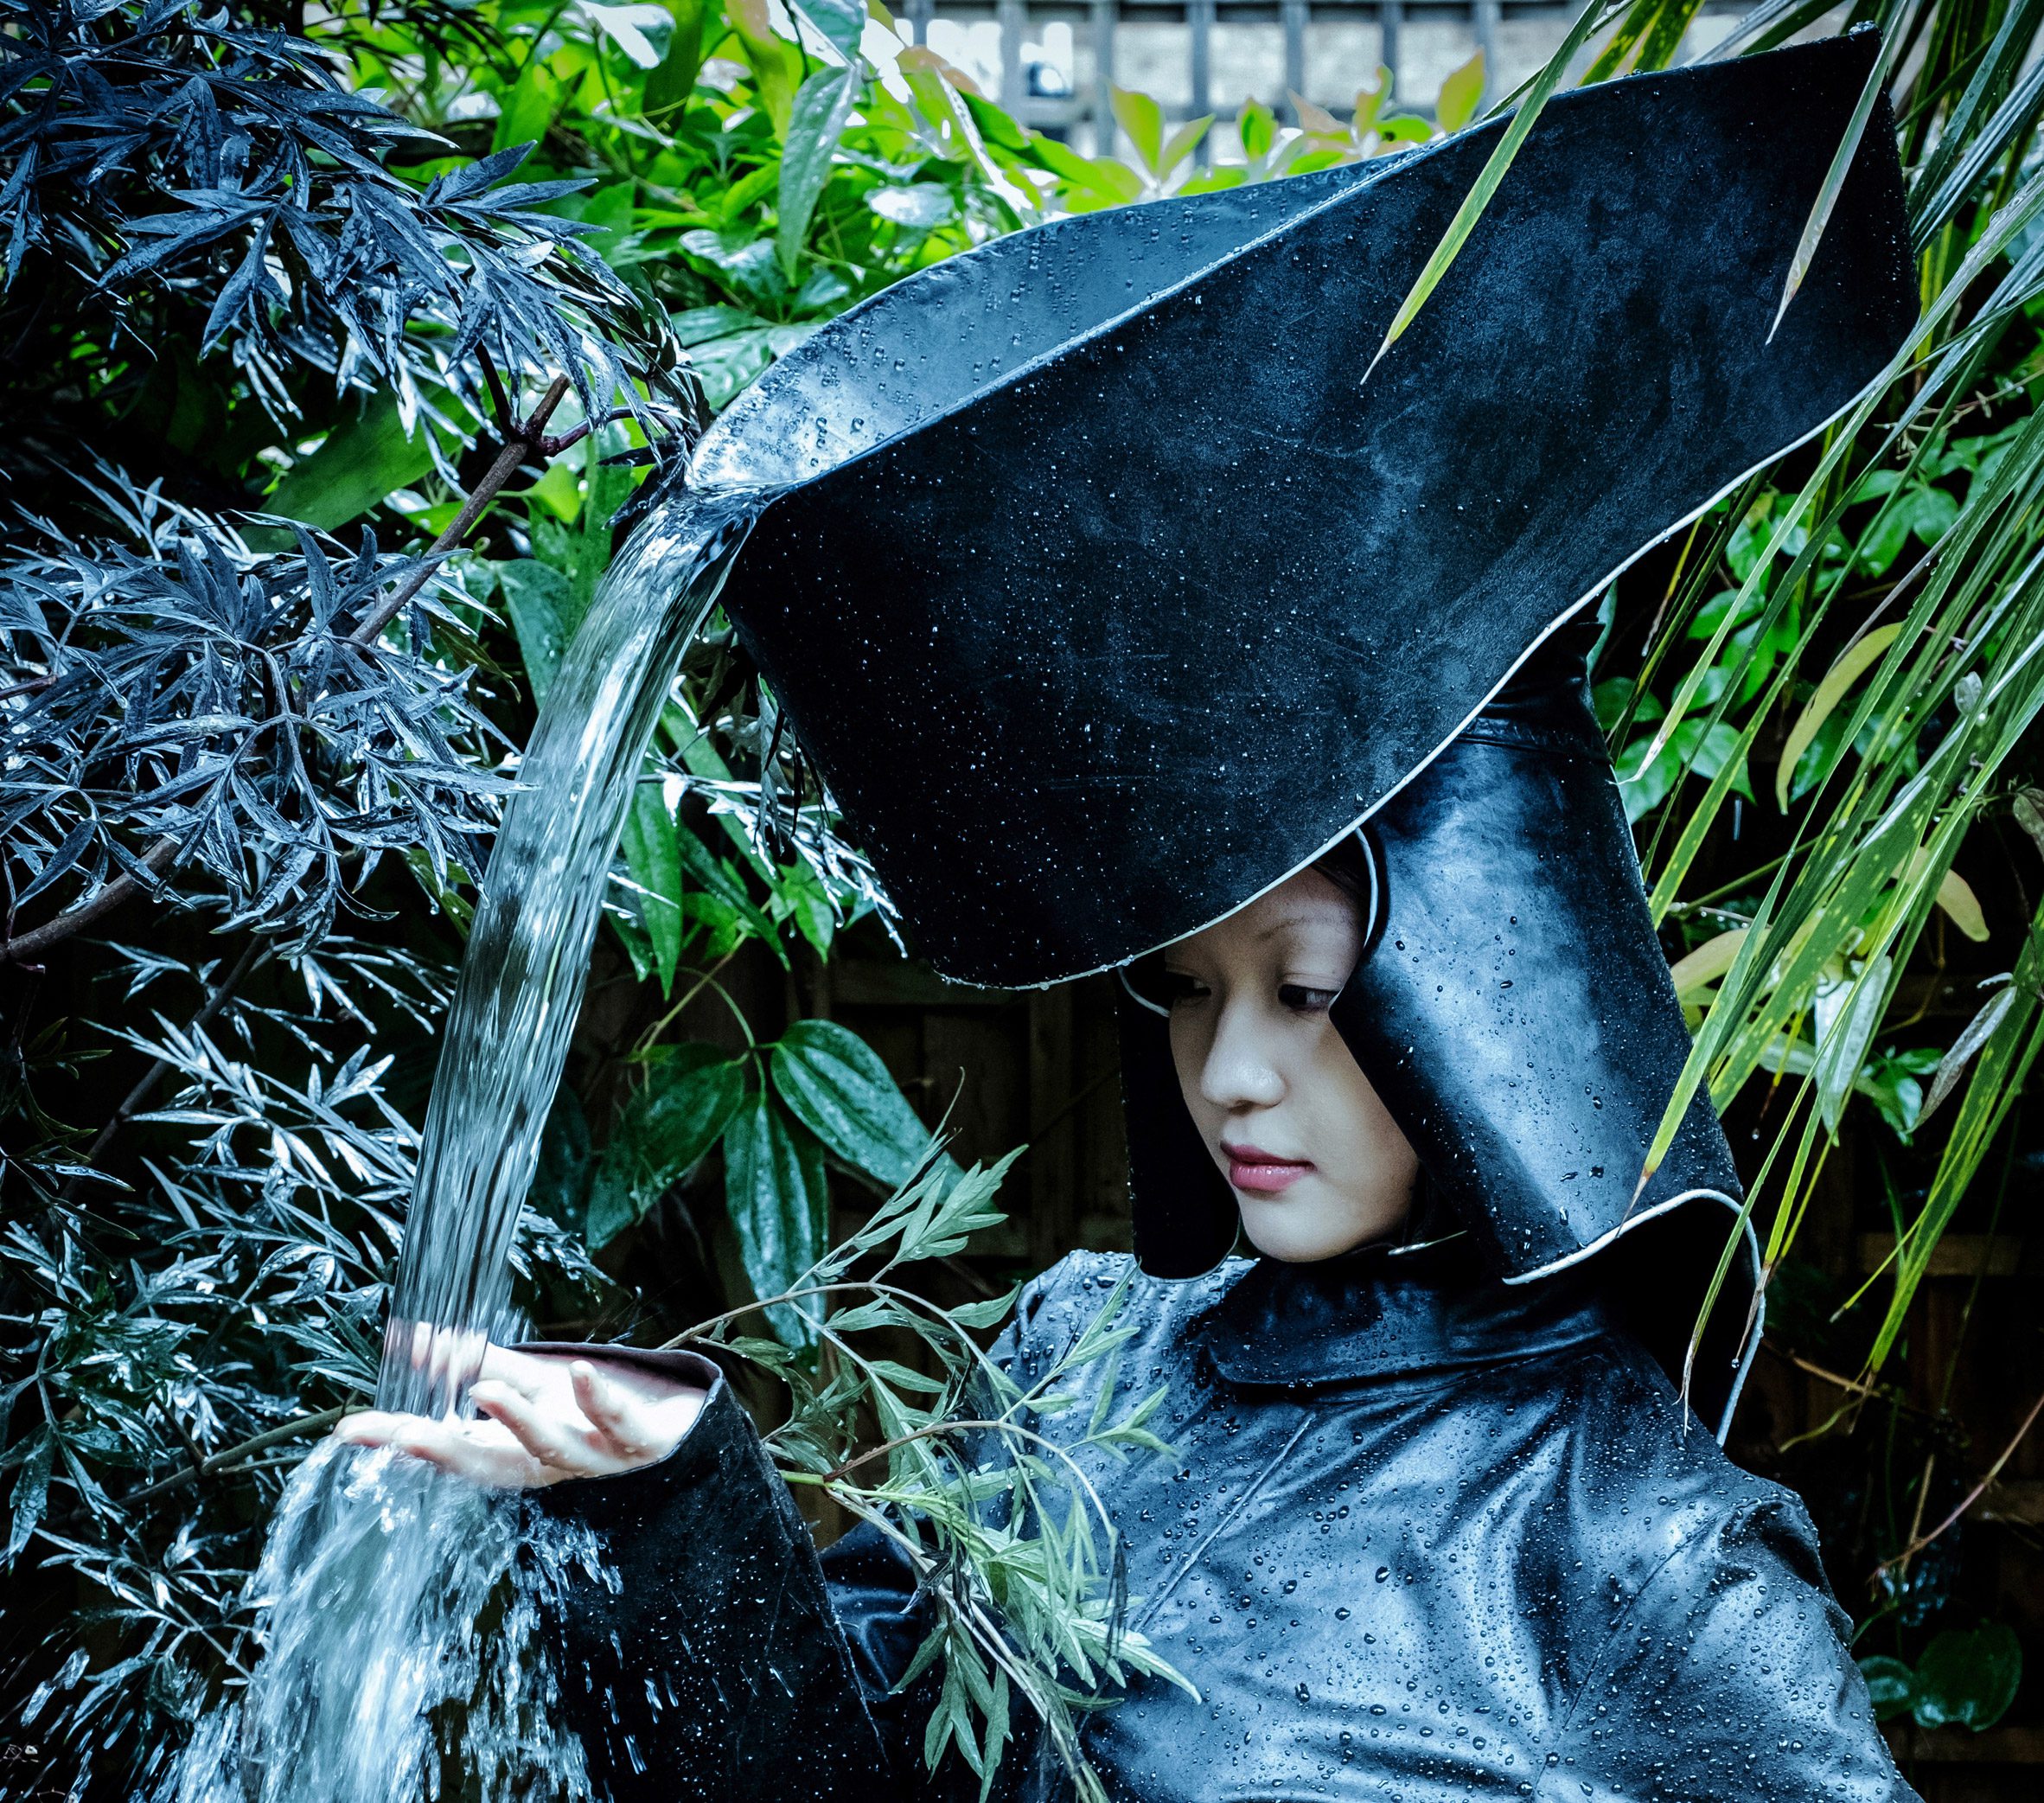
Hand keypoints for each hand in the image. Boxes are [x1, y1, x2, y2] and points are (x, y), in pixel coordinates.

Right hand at [332, 1326, 706, 1488]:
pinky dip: (601, 1401)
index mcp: (515, 1453)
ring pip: (552, 1449)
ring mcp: (594, 1456)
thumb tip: (404, 1337)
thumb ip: (470, 1364)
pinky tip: (582, 1372)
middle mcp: (549, 1463)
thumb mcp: (529, 1383)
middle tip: (405, 1435)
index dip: (402, 1441)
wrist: (673, 1430)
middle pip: (491, 1465)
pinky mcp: (640, 1442)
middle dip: (446, 1452)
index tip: (354, 1432)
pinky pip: (620, 1424)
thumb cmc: (589, 1410)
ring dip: (516, 1422)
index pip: (449, 1449)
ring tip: (484, 1392)